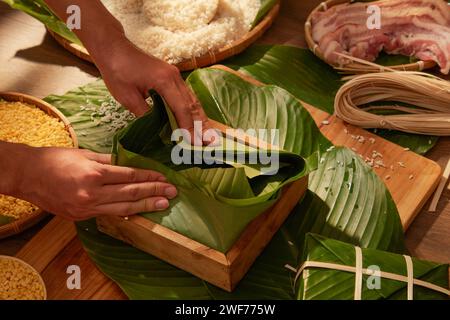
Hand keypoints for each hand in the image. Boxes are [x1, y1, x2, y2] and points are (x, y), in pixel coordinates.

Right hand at [15, 147, 176, 220]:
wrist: (27, 176)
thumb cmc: (55, 160)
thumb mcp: (84, 154)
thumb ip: (109, 161)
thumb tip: (130, 164)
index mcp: (94, 173)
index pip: (129, 176)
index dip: (149, 177)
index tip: (164, 177)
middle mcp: (92, 193)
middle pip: (130, 194)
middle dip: (154, 192)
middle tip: (172, 192)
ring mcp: (86, 208)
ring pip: (123, 208)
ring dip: (145, 206)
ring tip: (163, 204)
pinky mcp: (82, 217)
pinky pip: (109, 214)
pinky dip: (126, 213)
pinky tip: (139, 211)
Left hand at [94, 36, 209, 140]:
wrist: (114, 47)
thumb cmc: (117, 70)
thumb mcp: (126, 96)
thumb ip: (144, 113)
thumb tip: (157, 130)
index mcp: (164, 81)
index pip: (181, 108)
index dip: (188, 127)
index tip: (192, 143)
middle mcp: (175, 77)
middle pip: (192, 104)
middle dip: (200, 125)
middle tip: (208, 143)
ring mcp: (175, 75)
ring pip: (192, 100)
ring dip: (199, 118)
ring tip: (207, 135)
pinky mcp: (172, 76)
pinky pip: (186, 95)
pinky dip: (192, 110)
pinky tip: (196, 120)